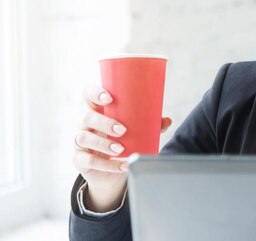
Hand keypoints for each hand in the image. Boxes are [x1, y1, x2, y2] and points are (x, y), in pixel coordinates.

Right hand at [72, 85, 172, 211]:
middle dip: (105, 123)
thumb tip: (167, 121)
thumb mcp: (135, 130)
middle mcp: (85, 123)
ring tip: (120, 149)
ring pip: (84, 138)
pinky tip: (121, 165)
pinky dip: (106, 164)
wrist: (111, 170)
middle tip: (122, 130)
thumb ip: (150, 124)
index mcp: (98, 110)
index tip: (109, 98)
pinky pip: (88, 160)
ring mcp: (80, 141)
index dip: (95, 93)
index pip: (88, 95)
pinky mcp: (79, 158)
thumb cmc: (123, 140)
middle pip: (88, 117)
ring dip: (104, 143)